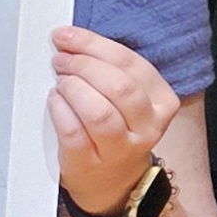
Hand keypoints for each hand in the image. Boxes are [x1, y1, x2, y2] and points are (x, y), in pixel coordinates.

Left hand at [49, 25, 179, 215]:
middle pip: (118, 87)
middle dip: (84, 66)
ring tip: (60, 81)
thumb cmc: (115, 130)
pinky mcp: (90, 164)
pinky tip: (53, 101)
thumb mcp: (127, 99)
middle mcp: (147, 127)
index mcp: (162, 101)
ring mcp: (120, 149)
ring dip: (74, 89)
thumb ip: (108, 70)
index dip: (94, 46)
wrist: (111, 180)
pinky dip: (60, 111)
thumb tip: (70, 42)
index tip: (67, 36)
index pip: (131, 64)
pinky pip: (74, 133)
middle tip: (60, 60)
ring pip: (100, 113)